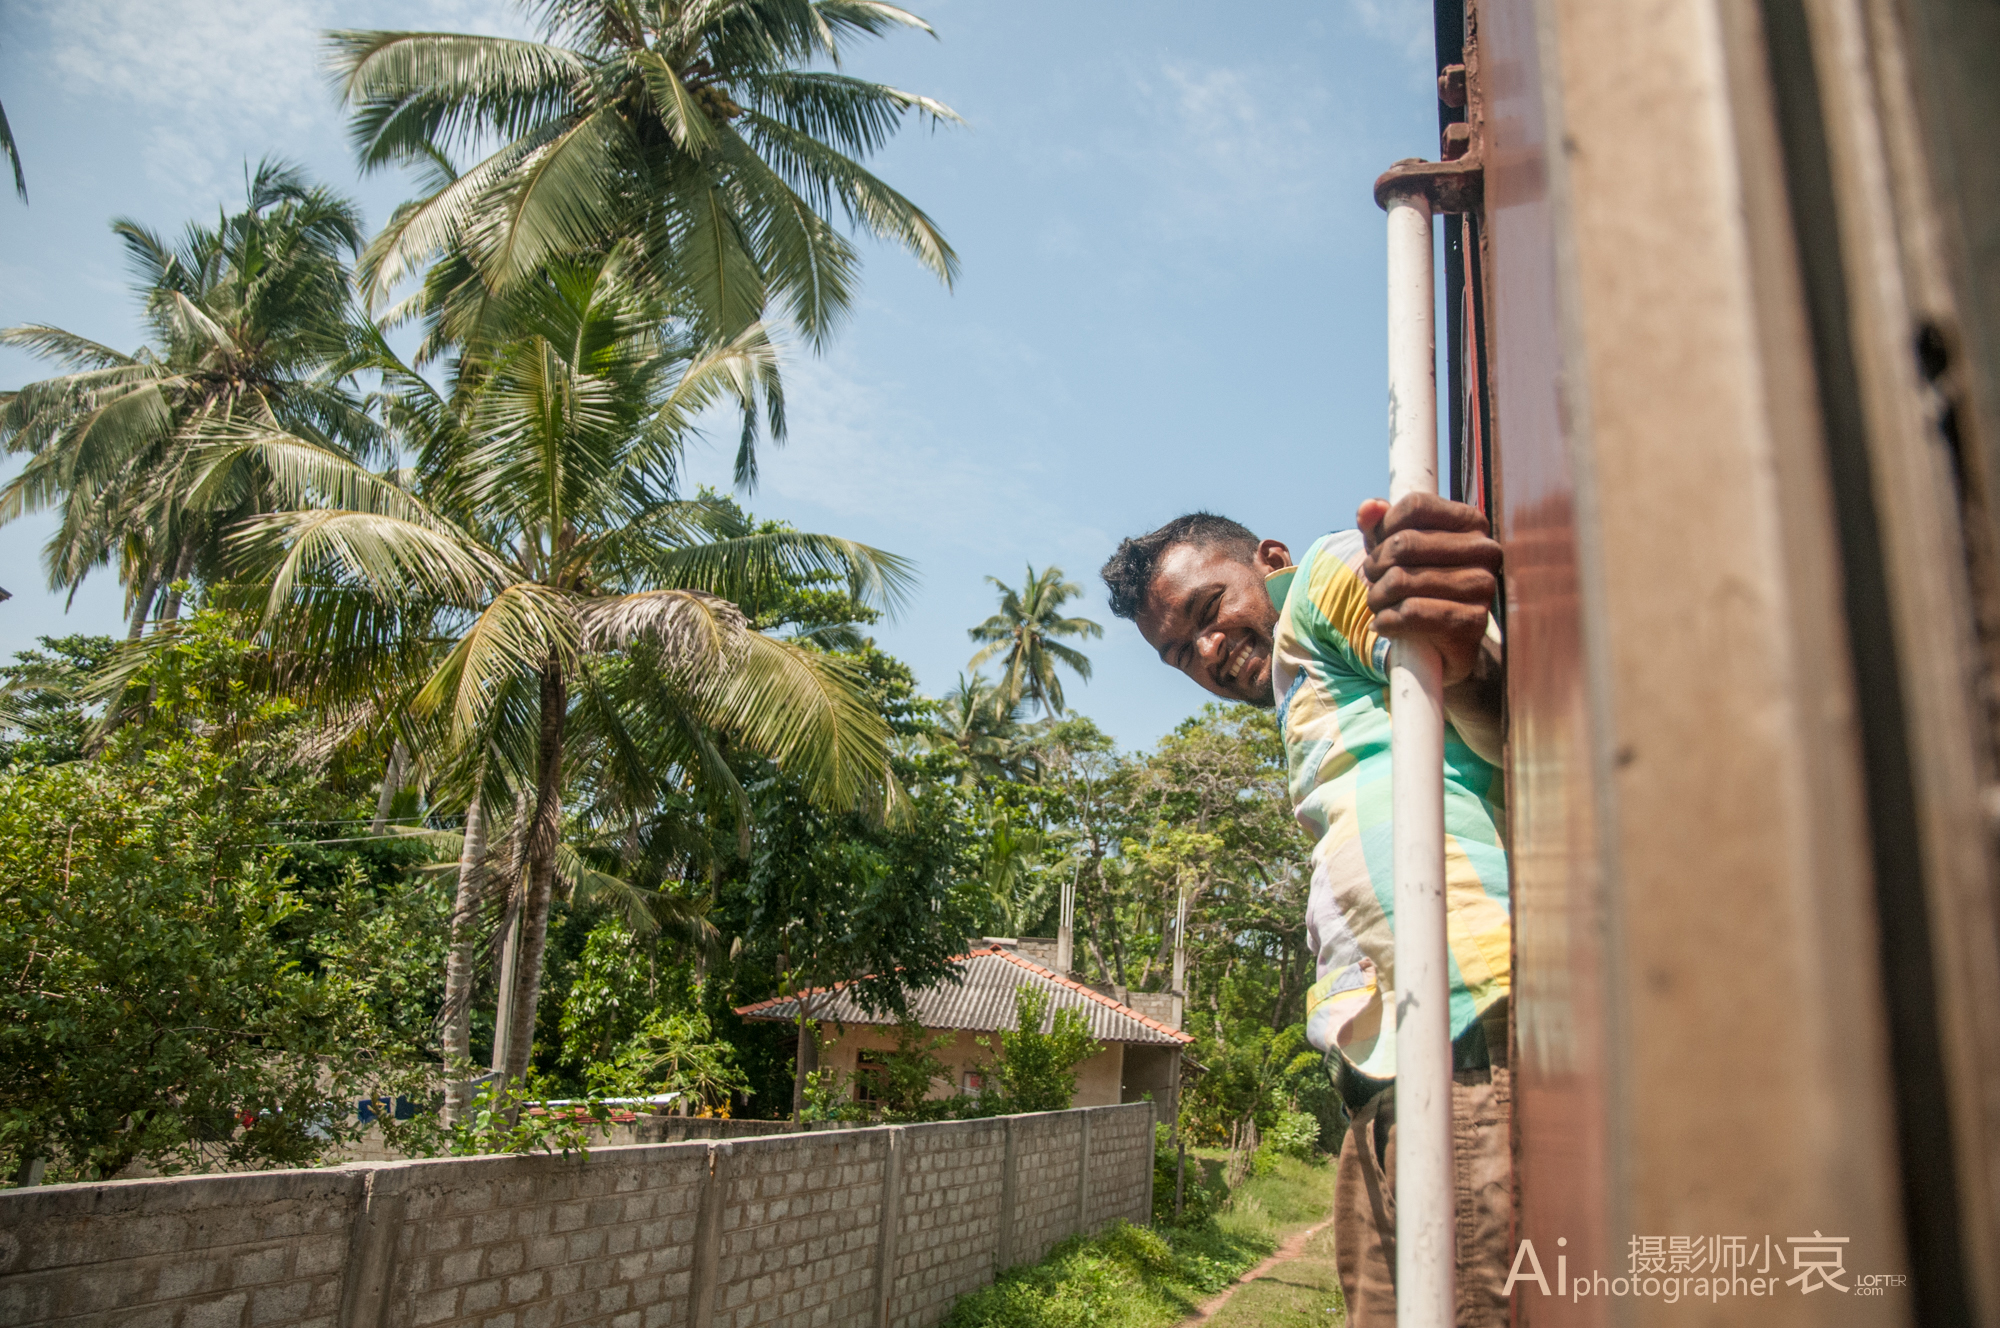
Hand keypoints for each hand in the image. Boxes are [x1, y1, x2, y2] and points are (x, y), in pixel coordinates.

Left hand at [1358, 493, 1500, 685]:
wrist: (1438, 643)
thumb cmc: (1417, 584)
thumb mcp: (1394, 550)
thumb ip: (1378, 525)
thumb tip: (1368, 507)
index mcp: (1471, 522)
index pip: (1415, 505)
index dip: (1384, 527)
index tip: (1378, 547)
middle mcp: (1485, 550)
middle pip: (1403, 543)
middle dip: (1375, 565)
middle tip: (1374, 581)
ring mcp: (1483, 586)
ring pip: (1401, 579)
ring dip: (1376, 596)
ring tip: (1379, 603)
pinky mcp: (1473, 622)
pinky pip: (1411, 612)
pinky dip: (1386, 620)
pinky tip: (1384, 624)